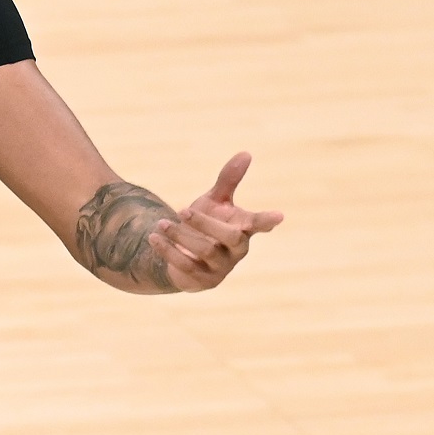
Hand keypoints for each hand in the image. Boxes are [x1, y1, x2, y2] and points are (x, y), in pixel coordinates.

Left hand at [149, 152, 282, 292]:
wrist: (181, 254)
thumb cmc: (205, 224)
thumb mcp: (214, 201)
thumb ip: (228, 180)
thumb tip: (246, 153)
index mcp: (243, 228)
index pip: (259, 224)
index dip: (267, 220)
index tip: (279, 215)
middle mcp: (236, 250)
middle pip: (231, 237)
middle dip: (207, 223)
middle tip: (182, 210)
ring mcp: (221, 268)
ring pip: (206, 252)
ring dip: (181, 236)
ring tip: (161, 223)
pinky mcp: (202, 281)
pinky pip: (186, 267)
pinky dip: (168, 250)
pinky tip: (154, 237)